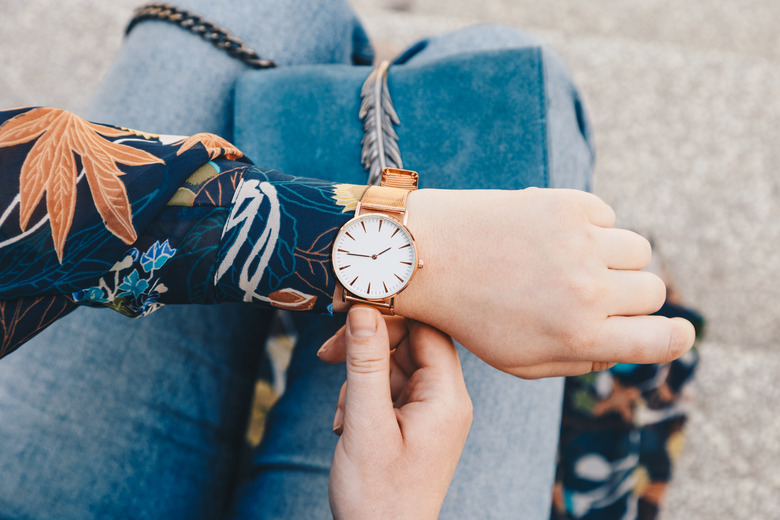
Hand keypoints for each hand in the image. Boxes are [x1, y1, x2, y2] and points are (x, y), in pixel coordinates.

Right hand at [324, 306, 471, 519]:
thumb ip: (365, 364)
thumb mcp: (366, 423)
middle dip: (366, 351)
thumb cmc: (378, 495)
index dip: (390, 316)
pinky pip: (389, 390)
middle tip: (328, 358)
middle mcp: (446, 400)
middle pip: (408, 345)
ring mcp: (431, 413)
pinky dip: (363, 399)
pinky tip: (348, 426)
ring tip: (345, 418)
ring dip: (360, 381)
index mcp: (446, 397)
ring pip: (393, 367)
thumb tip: (363, 310)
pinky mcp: (415, 424)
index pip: (428, 329)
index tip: (351, 315)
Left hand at [388, 188, 694, 377]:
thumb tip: (623, 345)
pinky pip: (607, 217)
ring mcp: (581, 244)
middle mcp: (588, 292)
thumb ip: (579, 361)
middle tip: (591, 291)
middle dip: (630, 296)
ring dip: (614, 259)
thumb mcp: (519, 359)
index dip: (677, 338)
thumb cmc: (469, 313)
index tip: (676, 332)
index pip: (662, 341)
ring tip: (571, 261)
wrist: (426, 255)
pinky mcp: (567, 205)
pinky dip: (589, 227)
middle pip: (653, 291)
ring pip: (639, 251)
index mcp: (578, 337)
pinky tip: (551, 235)